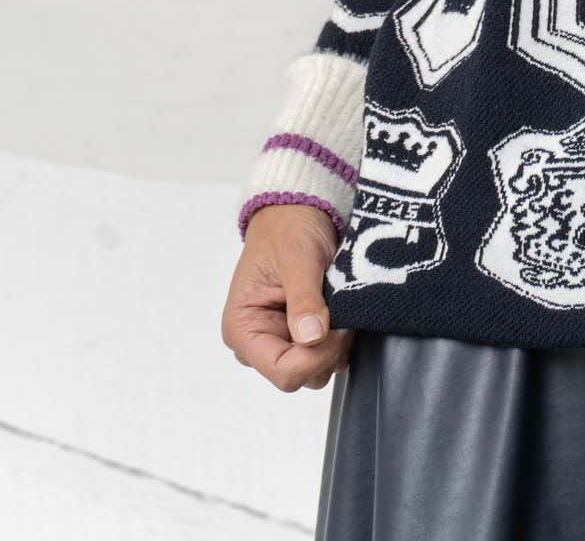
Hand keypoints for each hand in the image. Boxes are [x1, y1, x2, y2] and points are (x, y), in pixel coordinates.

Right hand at [221, 202, 354, 389]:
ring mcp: (278, 340)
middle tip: (342, 314)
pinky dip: (337, 339)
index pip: (282, 372)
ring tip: (339, 307)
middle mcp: (256, 342)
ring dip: (334, 344)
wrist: (295, 210)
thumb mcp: (297, 258)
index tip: (337, 329)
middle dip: (327, 350)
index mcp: (242, 329)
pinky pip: (323, 355)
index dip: (316, 357)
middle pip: (301, 375)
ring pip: (316, 369)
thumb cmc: (287, 228)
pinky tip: (339, 312)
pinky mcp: (298, 336)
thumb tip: (311, 337)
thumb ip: (303, 299)